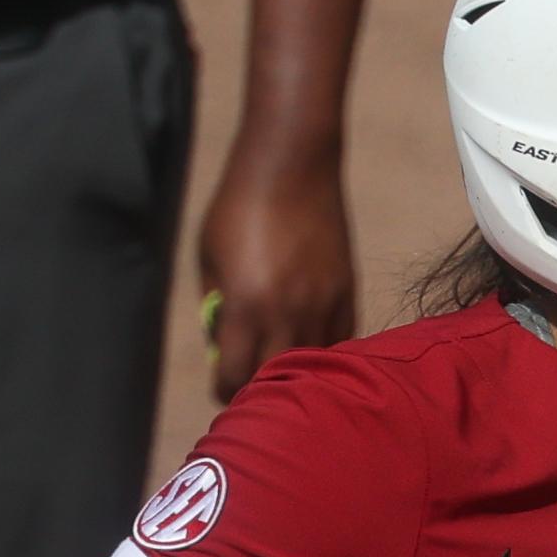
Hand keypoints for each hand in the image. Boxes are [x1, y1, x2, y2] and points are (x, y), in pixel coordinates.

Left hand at [197, 137, 357, 401]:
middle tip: (250, 385)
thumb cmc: (237, 207)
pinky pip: (342, 342)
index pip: (236, 376)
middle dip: (258, 388)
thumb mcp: (208, 257)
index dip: (224, 391)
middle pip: (276, 380)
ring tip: (283, 368)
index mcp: (246, 306)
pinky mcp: (347, 292)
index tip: (221, 390)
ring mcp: (324, 305)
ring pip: (315, 367)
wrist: (292, 166)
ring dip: (296, 372)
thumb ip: (216, 305)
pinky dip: (326, 352)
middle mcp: (289, 314)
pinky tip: (312, 346)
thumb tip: (224, 344)